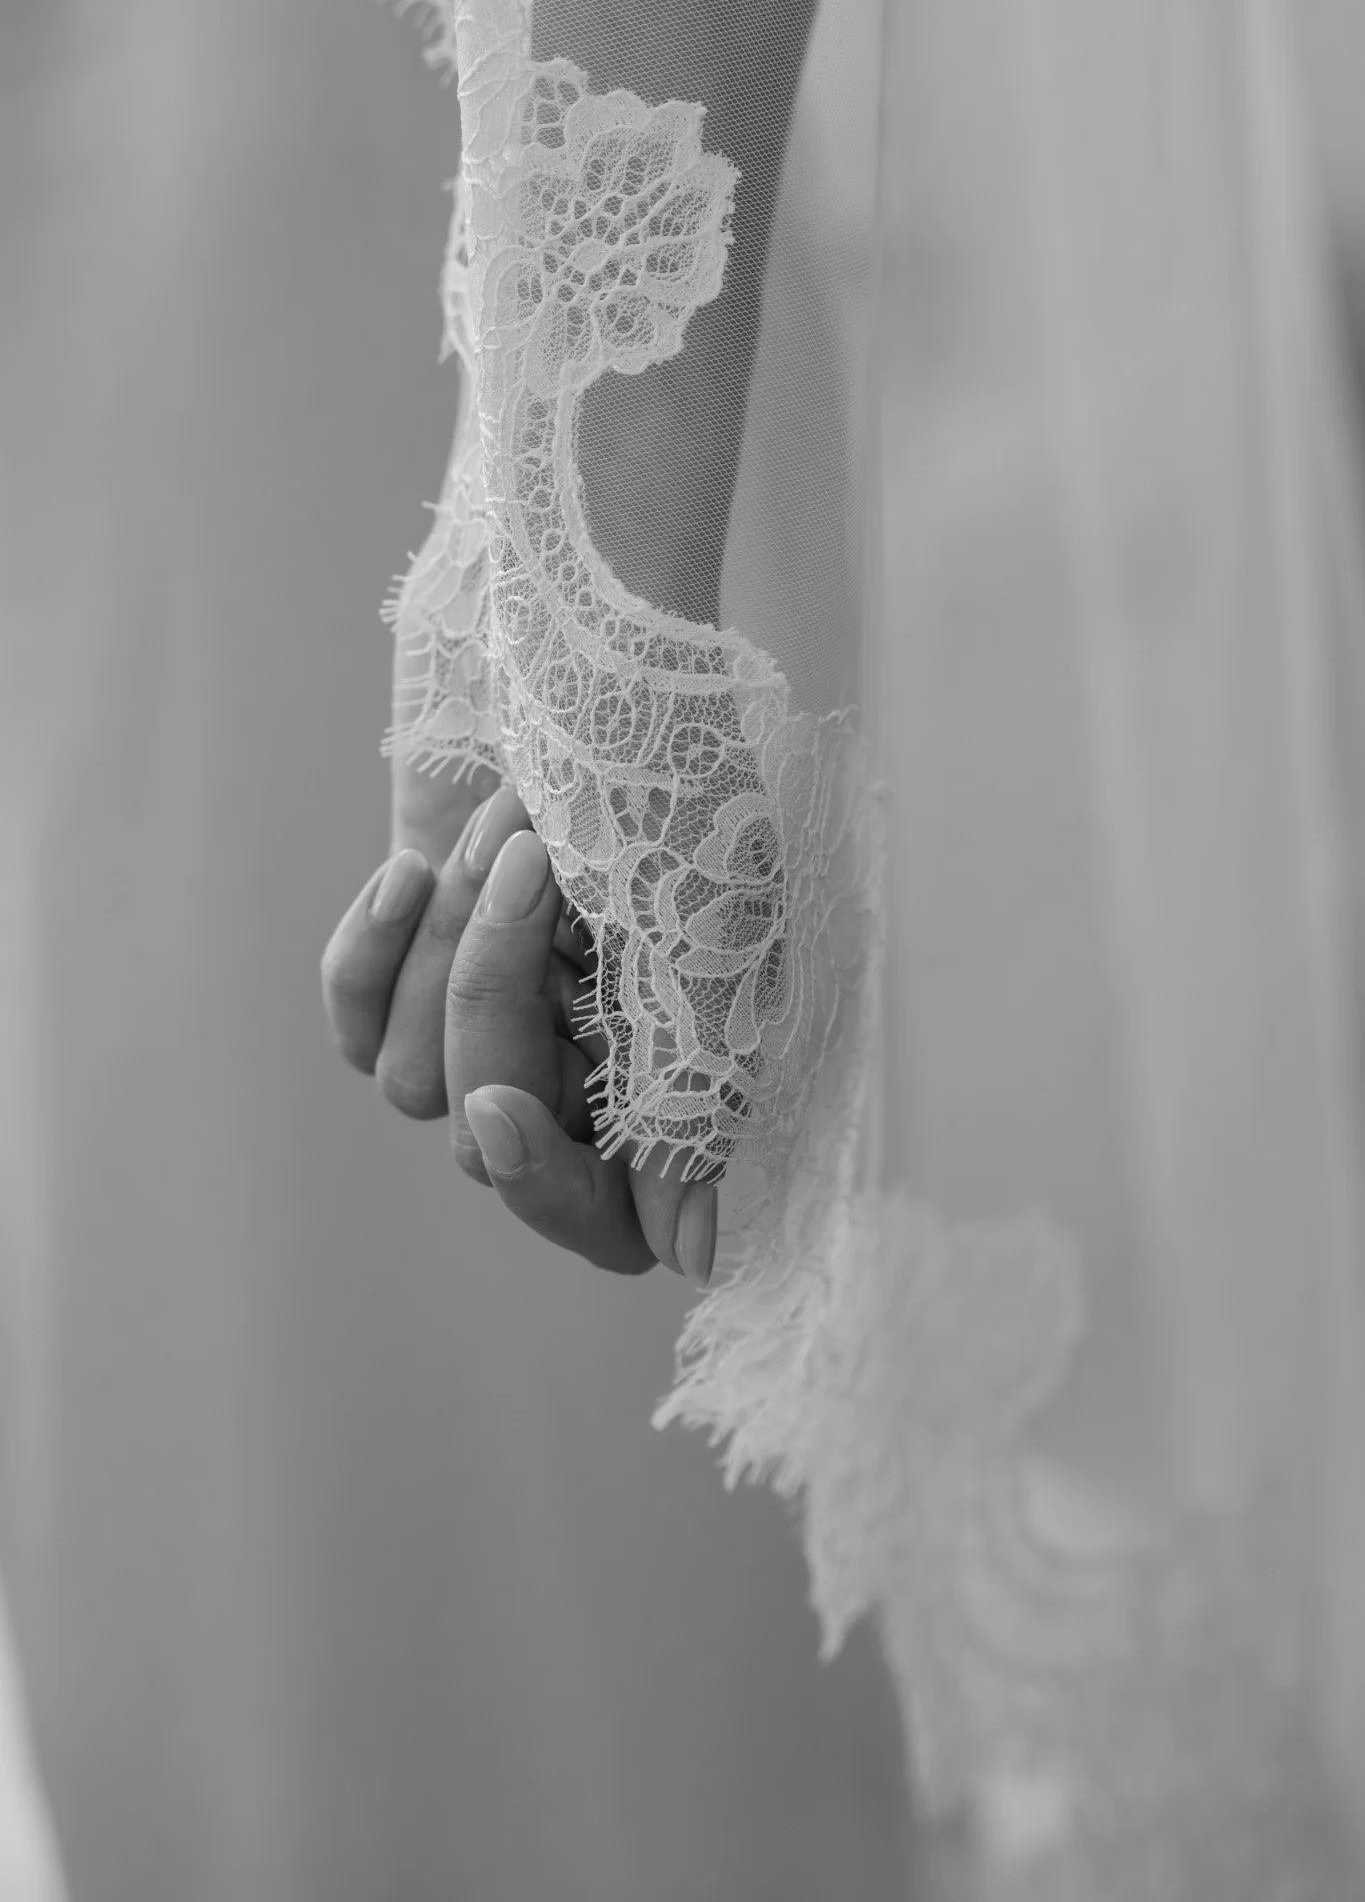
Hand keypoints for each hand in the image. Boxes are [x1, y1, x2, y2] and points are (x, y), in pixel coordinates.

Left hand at [320, 786, 718, 1283]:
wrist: (598, 664)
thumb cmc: (680, 789)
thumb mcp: (712, 931)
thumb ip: (700, 1089)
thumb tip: (689, 1258)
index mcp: (661, 1088)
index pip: (601, 1226)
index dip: (550, 1190)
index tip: (504, 1106)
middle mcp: (571, 1082)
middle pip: (487, 1145)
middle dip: (492, 1006)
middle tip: (531, 869)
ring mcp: (484, 1033)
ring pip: (412, 1085)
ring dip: (447, 952)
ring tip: (499, 837)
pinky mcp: (409, 981)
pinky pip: (352, 1024)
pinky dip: (370, 952)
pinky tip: (412, 868)